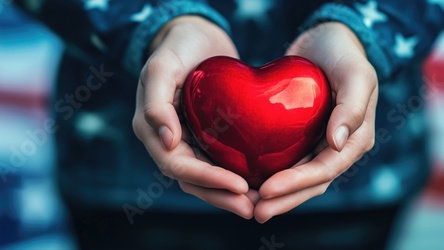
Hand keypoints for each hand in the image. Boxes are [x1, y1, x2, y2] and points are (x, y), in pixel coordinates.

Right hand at [133, 16, 258, 218]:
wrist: (196, 34)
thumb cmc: (178, 46)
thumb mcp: (162, 67)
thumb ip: (156, 104)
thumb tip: (168, 143)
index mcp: (151, 130)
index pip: (177, 166)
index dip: (206, 180)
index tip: (238, 186)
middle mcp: (166, 140)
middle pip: (191, 180)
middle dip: (221, 196)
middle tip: (252, 208)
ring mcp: (186, 139)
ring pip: (205, 177)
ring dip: (228, 193)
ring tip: (257, 203)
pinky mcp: (204, 135)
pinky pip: (217, 161)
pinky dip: (234, 174)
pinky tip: (257, 180)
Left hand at [254, 22, 377, 222]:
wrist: (326, 40)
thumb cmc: (343, 54)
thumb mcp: (355, 74)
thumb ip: (352, 108)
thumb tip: (338, 144)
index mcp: (355, 139)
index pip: (324, 170)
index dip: (296, 184)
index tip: (267, 190)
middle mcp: (337, 147)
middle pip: (310, 183)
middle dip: (284, 200)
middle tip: (255, 212)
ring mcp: (319, 144)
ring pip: (297, 177)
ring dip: (275, 194)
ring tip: (248, 204)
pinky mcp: (301, 137)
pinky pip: (286, 160)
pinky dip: (270, 173)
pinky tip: (247, 179)